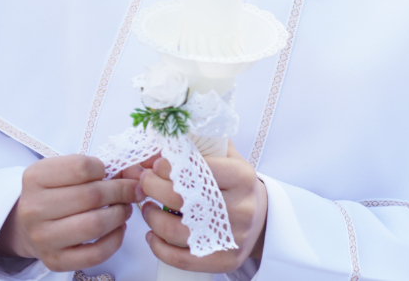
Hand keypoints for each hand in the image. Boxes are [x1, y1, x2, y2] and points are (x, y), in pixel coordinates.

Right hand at [0, 155, 140, 271]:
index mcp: (35, 178)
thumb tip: (140, 173)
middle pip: (92, 196)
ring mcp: (42, 238)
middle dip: (122, 191)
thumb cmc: (59, 191)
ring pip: (95, 225)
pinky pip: (95, 254)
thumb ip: (106, 167)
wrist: (30, 225)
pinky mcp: (55, 261)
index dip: (105, 168)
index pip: (81, 167)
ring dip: (120, 214)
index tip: (111, 173)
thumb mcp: (70, 171)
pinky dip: (115, 240)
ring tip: (125, 209)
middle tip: (134, 191)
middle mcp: (33, 208)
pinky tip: (118, 229)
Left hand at [139, 141, 266, 271]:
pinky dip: (158, 247)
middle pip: (181, 199)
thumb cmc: (237, 186)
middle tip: (144, 182)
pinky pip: (180, 258)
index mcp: (242, 177)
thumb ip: (199, 147)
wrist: (263, 220)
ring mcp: (232, 236)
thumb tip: (157, 148)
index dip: (170, 166)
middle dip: (153, 188)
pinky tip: (152, 235)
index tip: (156, 164)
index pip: (198, 169)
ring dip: (151, 218)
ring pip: (175, 230)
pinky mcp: (224, 261)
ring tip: (147, 208)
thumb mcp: (228, 159)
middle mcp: (240, 207)